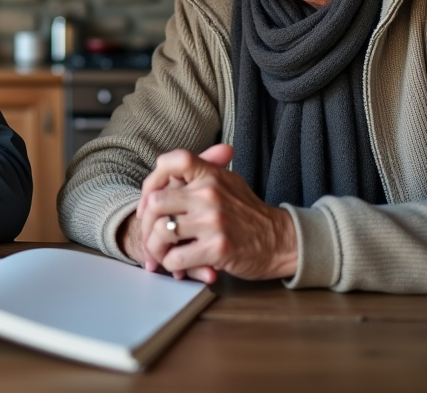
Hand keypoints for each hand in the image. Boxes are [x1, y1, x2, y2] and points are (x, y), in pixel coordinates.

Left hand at [137, 145, 297, 282]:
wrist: (281, 241)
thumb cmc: (249, 214)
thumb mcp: (228, 182)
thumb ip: (200, 174)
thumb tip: (166, 171)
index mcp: (211, 175)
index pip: (171, 162)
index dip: (152, 181)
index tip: (150, 200)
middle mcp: (210, 194)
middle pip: (155, 203)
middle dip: (145, 223)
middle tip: (149, 236)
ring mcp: (213, 221)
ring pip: (160, 232)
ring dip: (155, 248)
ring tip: (161, 254)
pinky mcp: (217, 248)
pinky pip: (175, 258)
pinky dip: (171, 265)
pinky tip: (178, 265)